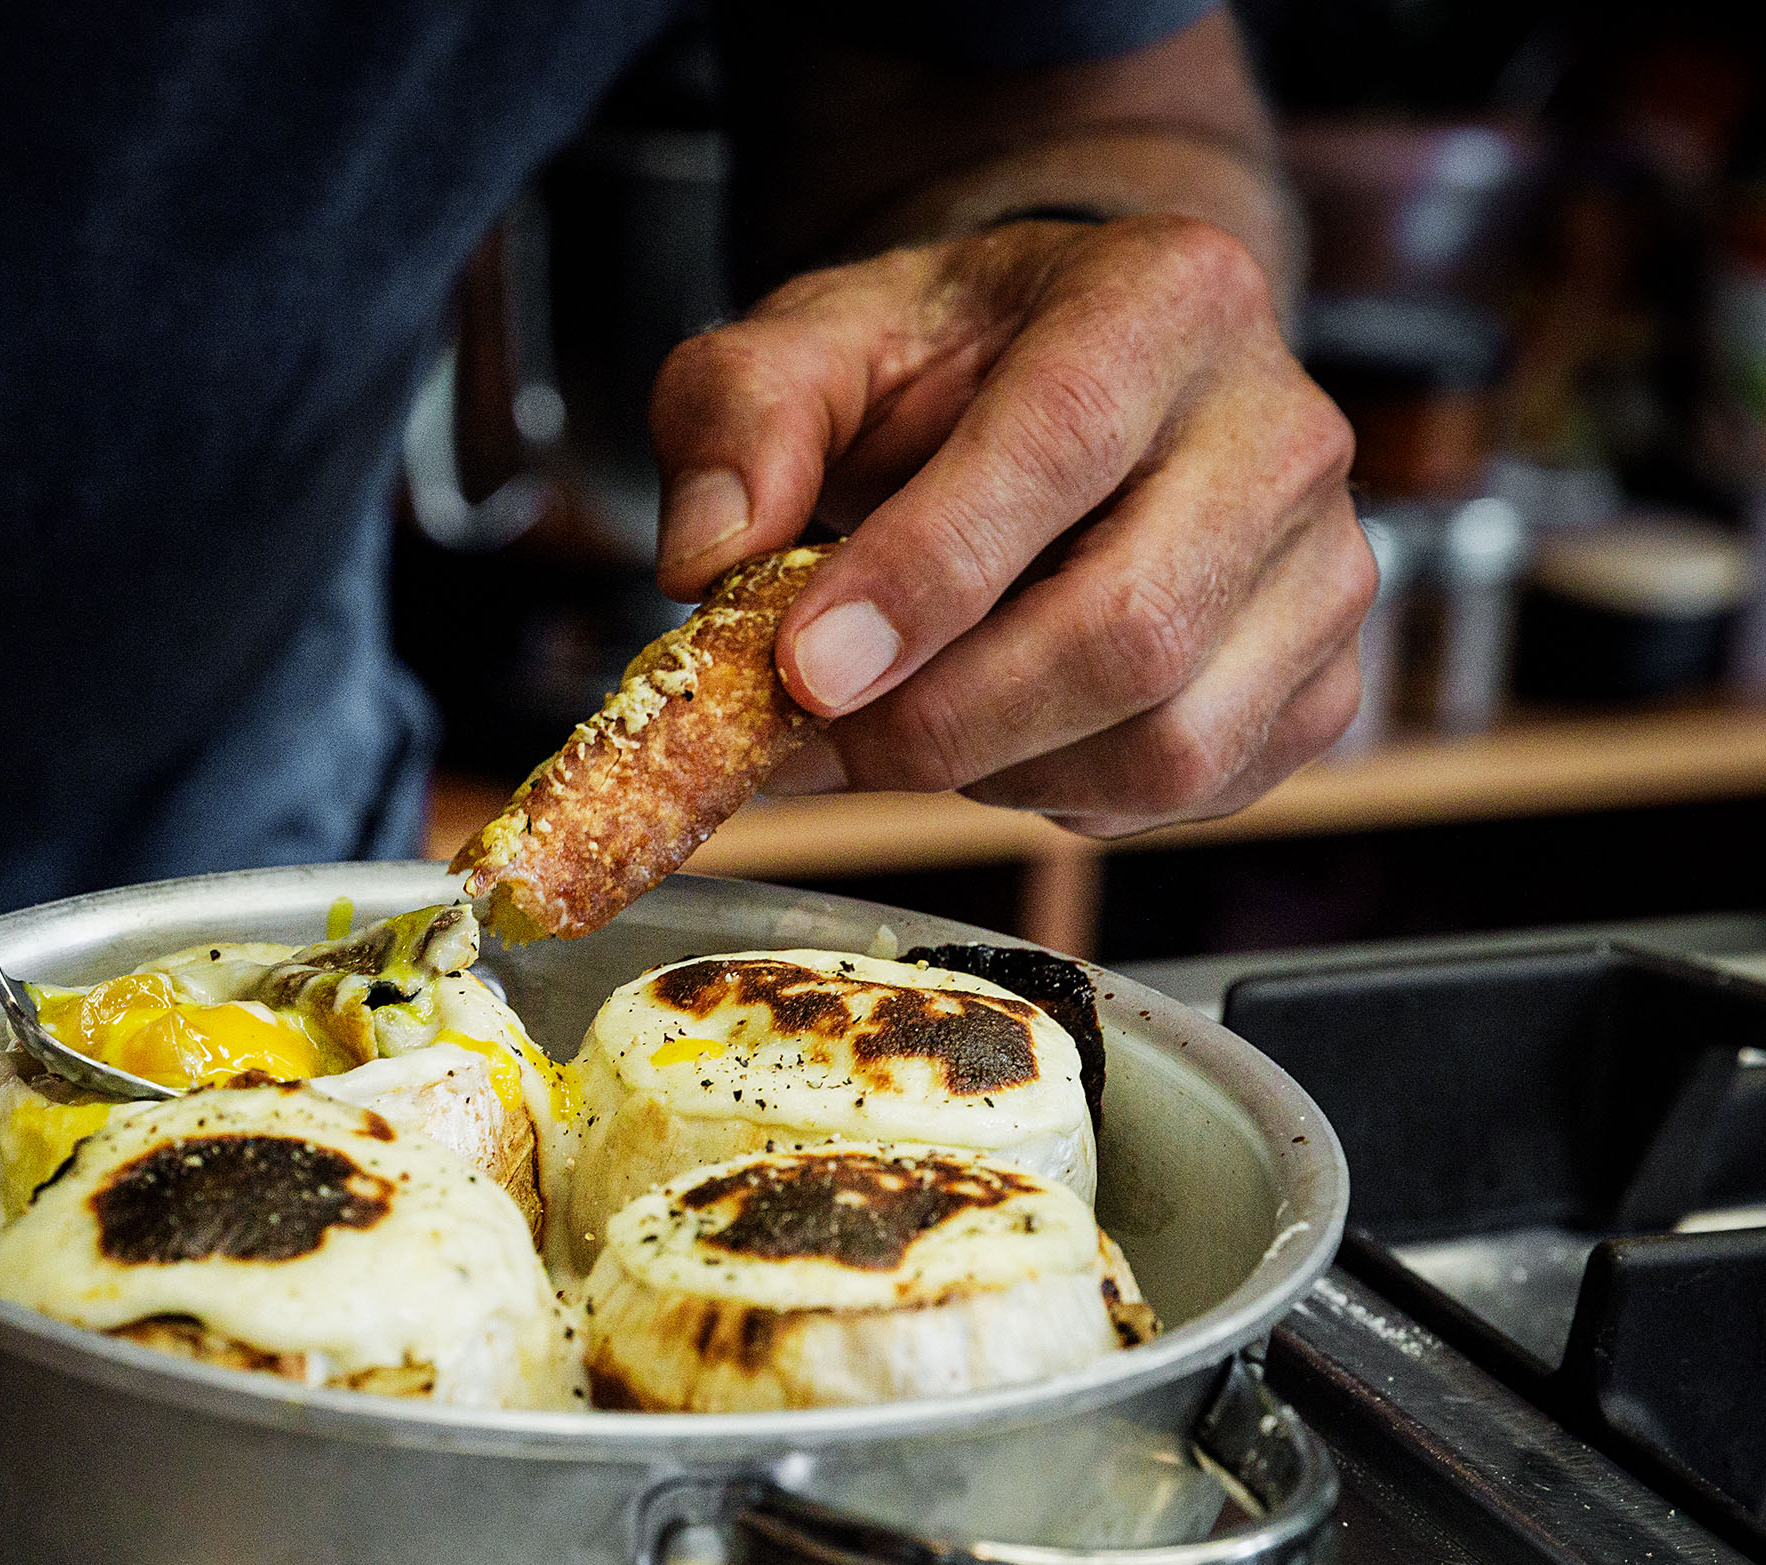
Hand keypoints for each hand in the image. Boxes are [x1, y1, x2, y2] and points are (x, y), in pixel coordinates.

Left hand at [649, 216, 1368, 835]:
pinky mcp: (1324, 680)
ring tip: (904, 722)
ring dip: (994, 773)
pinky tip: (999, 736)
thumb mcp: (812, 344)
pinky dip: (1061, 796)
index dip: (925, 578)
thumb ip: (734, 415)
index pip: (1060, 444)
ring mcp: (1326, 564)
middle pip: (1129, 630)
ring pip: (1165, 742)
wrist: (1067, 390)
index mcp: (1166, 295)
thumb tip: (711, 556)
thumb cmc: (944, 372)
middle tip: (811, 739)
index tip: (806, 669)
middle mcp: (1281, 426)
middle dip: (941, 721)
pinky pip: (1190, 794)